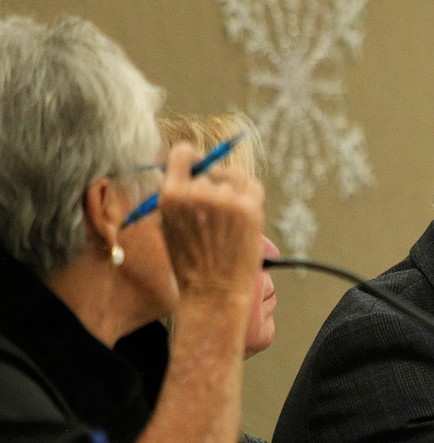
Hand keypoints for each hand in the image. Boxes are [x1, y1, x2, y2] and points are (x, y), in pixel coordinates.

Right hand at [159, 142, 263, 302]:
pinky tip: (243, 216)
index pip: (183, 152)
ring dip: (234, 189)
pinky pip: (254, 187)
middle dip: (217, 184)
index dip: (194, 159)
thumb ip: (178, 196)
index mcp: (171, 195)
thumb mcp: (169, 224)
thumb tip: (193, 168)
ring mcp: (225, 199)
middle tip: (218, 211)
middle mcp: (197, 193)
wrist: (213, 290)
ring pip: (236, 176)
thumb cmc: (190, 262)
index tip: (200, 169)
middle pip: (213, 168)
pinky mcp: (248, 208)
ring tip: (230, 215)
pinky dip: (251, 197)